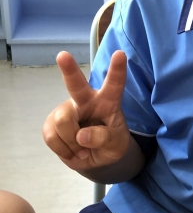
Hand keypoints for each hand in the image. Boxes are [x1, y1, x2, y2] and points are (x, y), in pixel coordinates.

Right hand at [42, 50, 130, 171]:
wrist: (93, 158)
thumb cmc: (110, 144)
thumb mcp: (116, 144)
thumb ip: (104, 138)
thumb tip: (82, 136)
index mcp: (108, 101)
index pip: (114, 84)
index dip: (117, 70)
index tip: (120, 54)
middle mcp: (86, 100)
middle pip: (76, 85)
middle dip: (69, 69)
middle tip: (63, 56)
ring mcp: (66, 110)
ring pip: (63, 121)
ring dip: (72, 142)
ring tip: (83, 149)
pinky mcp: (51, 123)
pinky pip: (51, 136)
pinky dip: (63, 149)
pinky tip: (72, 150)